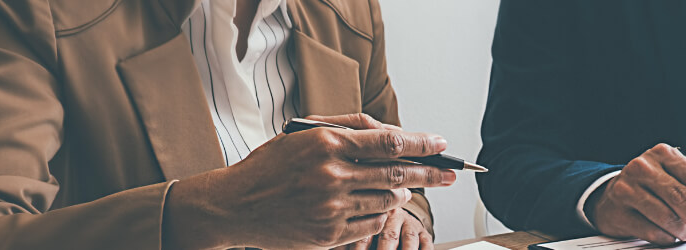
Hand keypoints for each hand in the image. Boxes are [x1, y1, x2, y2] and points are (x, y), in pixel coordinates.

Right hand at [162, 114, 455, 248]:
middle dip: (430, 172)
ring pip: (387, 198)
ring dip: (400, 191)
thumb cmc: (271, 165)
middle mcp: (331, 175)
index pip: (389, 142)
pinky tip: (374, 204)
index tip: (440, 144)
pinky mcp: (328, 234)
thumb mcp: (303, 134)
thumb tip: (392, 135)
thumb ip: (347, 129)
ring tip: (401, 186)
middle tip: (450, 173)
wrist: (234, 206)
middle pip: (397, 173)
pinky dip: (380, 212)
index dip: (421, 143)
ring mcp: (331, 208)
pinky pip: (372, 222)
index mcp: (326, 143)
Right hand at [586, 144, 685, 249]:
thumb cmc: (653, 187)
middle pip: (681, 197)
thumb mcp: (678, 177)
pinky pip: (652, 231)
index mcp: (664, 155)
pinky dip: (667, 238)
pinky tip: (668, 234)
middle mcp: (644, 167)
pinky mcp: (618, 210)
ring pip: (667, 217)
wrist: (611, 197)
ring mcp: (628, 188)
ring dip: (684, 231)